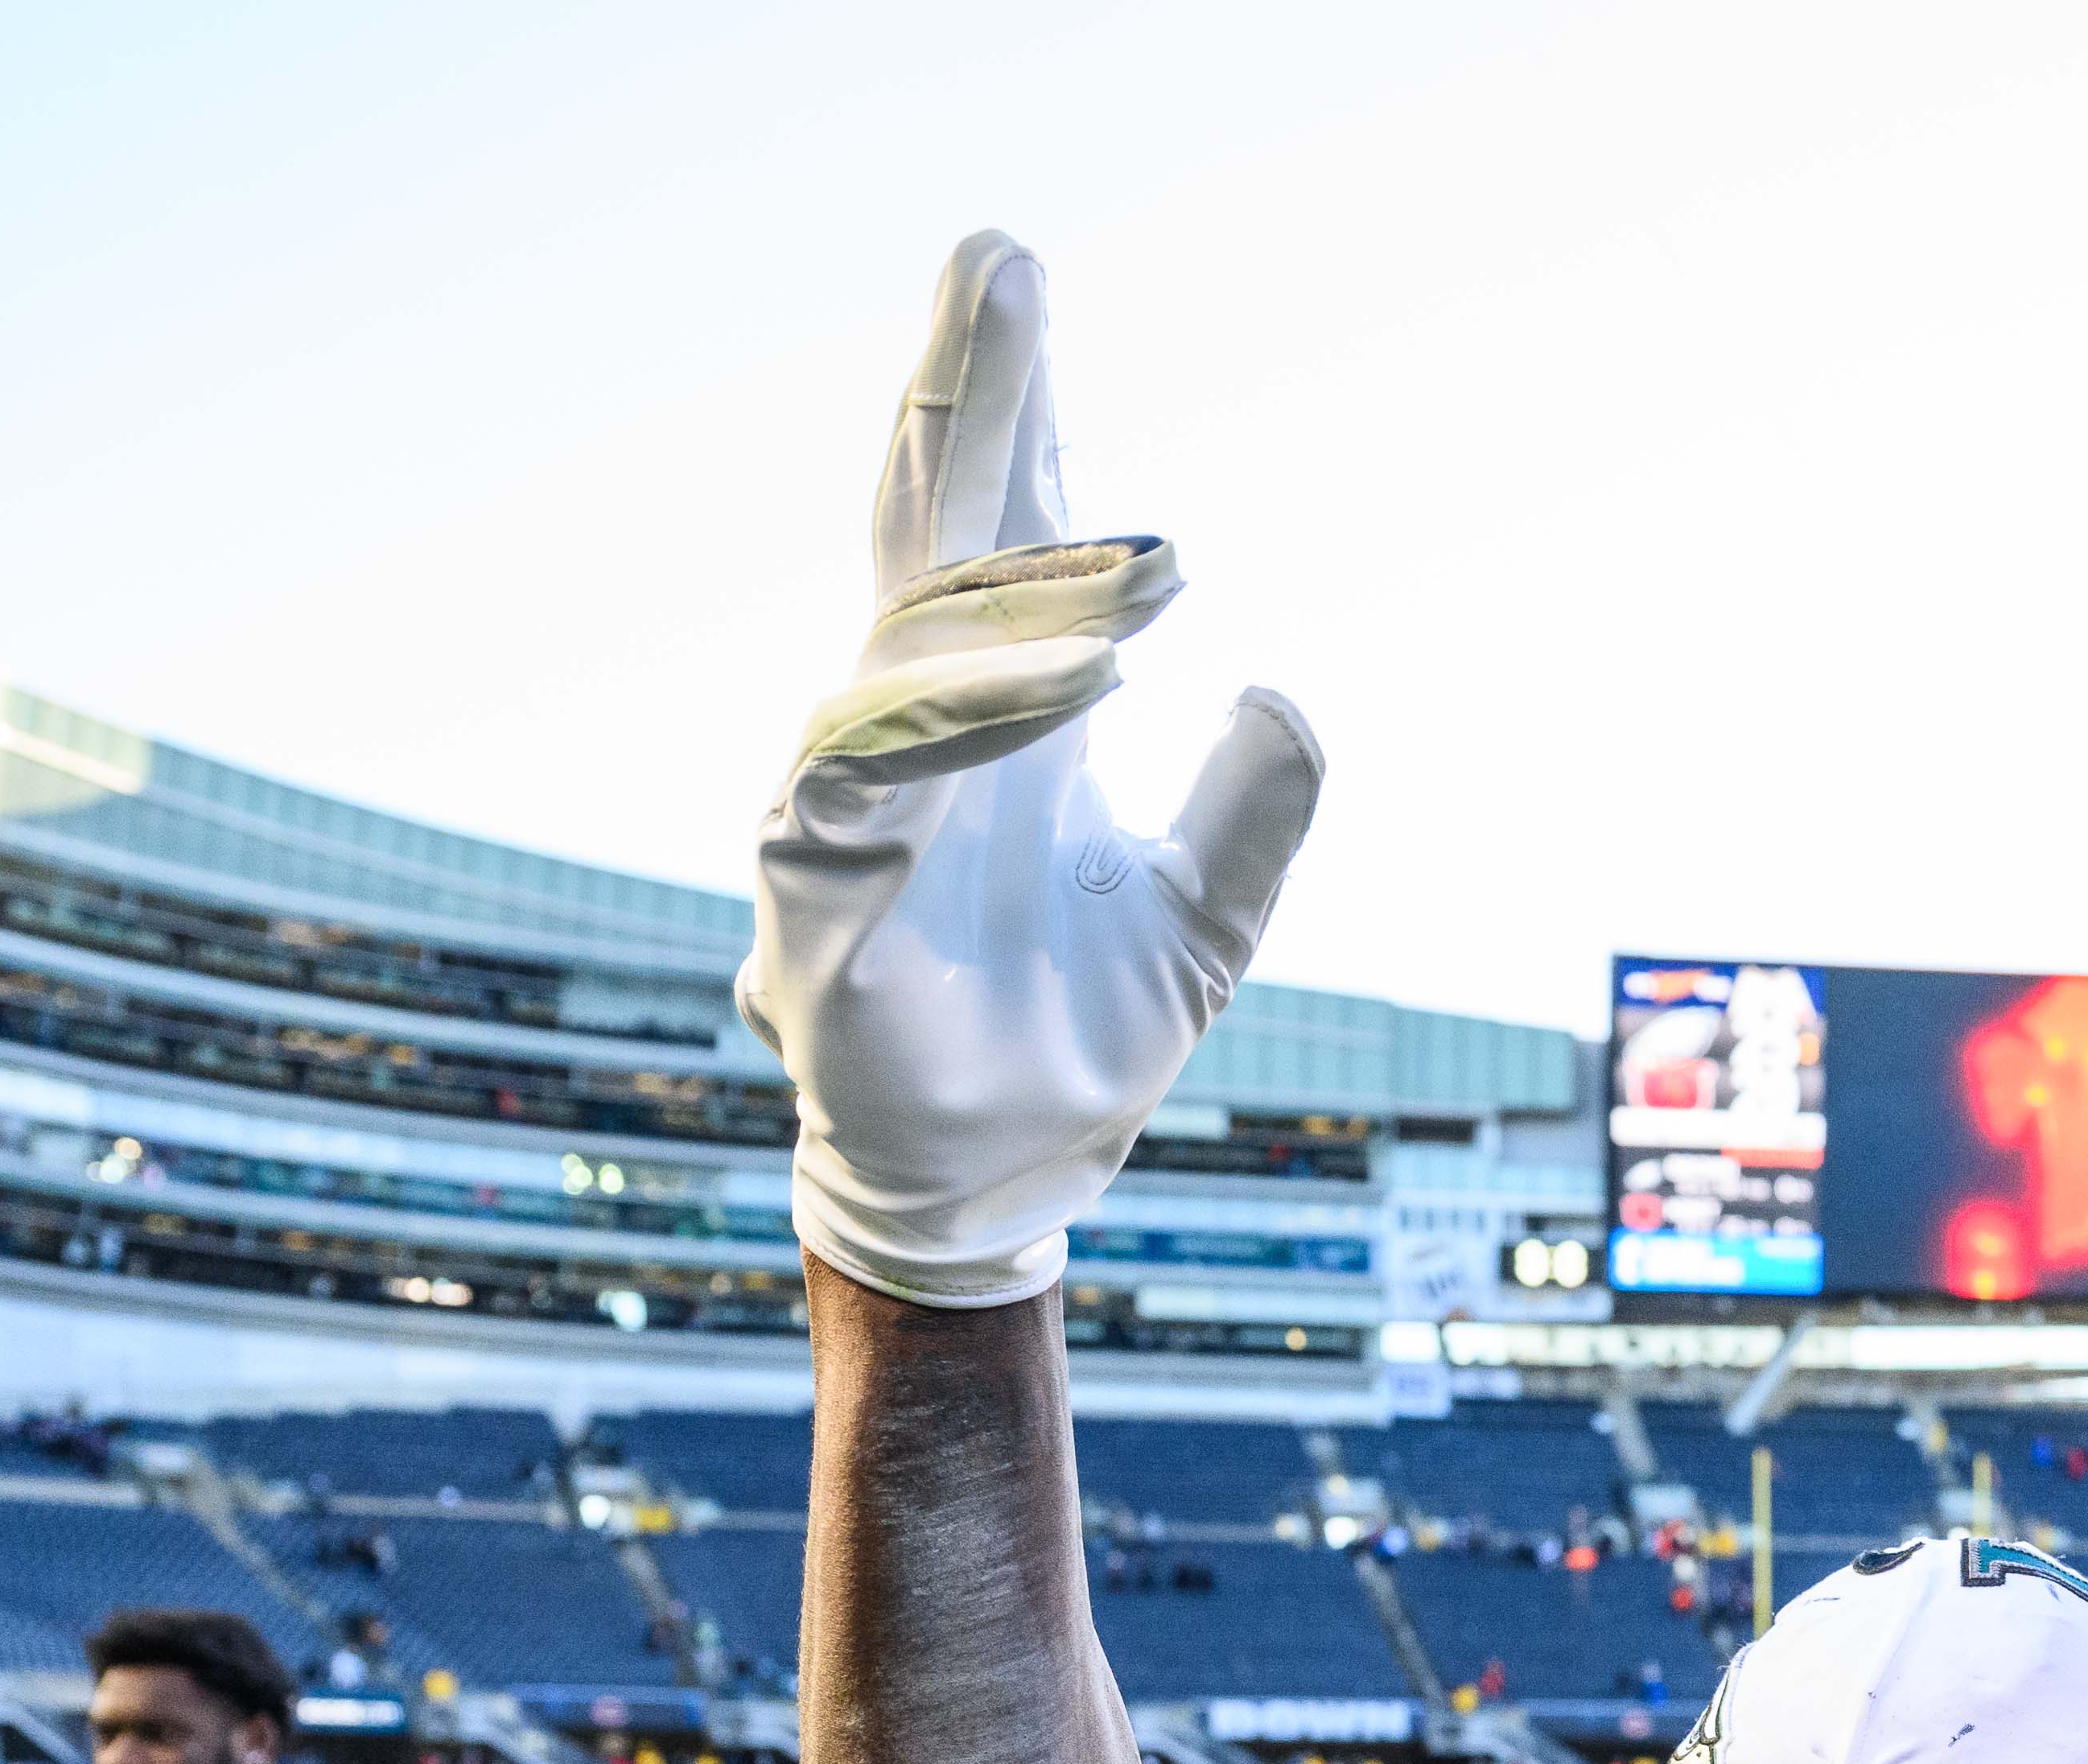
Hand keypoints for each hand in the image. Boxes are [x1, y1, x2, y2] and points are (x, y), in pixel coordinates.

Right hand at [739, 231, 1323, 1308]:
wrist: (1003, 1186)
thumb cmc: (1080, 1037)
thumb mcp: (1211, 923)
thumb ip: (1255, 815)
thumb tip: (1279, 696)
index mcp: (998, 721)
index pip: (1002, 536)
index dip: (1020, 413)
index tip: (1027, 282)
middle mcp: (913, 736)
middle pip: (932, 533)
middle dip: (968, 393)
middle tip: (1000, 253)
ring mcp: (847, 801)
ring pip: (916, 644)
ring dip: (1024, 583)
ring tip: (1151, 553)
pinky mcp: (809, 891)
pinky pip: (876, 770)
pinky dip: (971, 715)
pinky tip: (1078, 675)